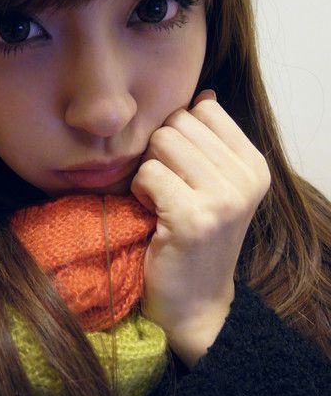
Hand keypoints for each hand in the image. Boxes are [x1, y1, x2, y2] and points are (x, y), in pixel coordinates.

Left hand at [130, 90, 270, 367]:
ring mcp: (224, 198)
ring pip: (162, 142)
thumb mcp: (215, 185)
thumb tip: (205, 94)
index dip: (179, 133)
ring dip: (149, 170)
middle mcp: (247, 178)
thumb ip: (211, 140)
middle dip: (160, 151)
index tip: (180, 168)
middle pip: (178, 122)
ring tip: (159, 200)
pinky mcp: (193, 217)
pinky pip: (148, 172)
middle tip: (166, 187)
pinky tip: (151, 213)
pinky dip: (140, 190)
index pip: (204, 109)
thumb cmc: (194, 238)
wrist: (193, 302)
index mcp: (254, 165)